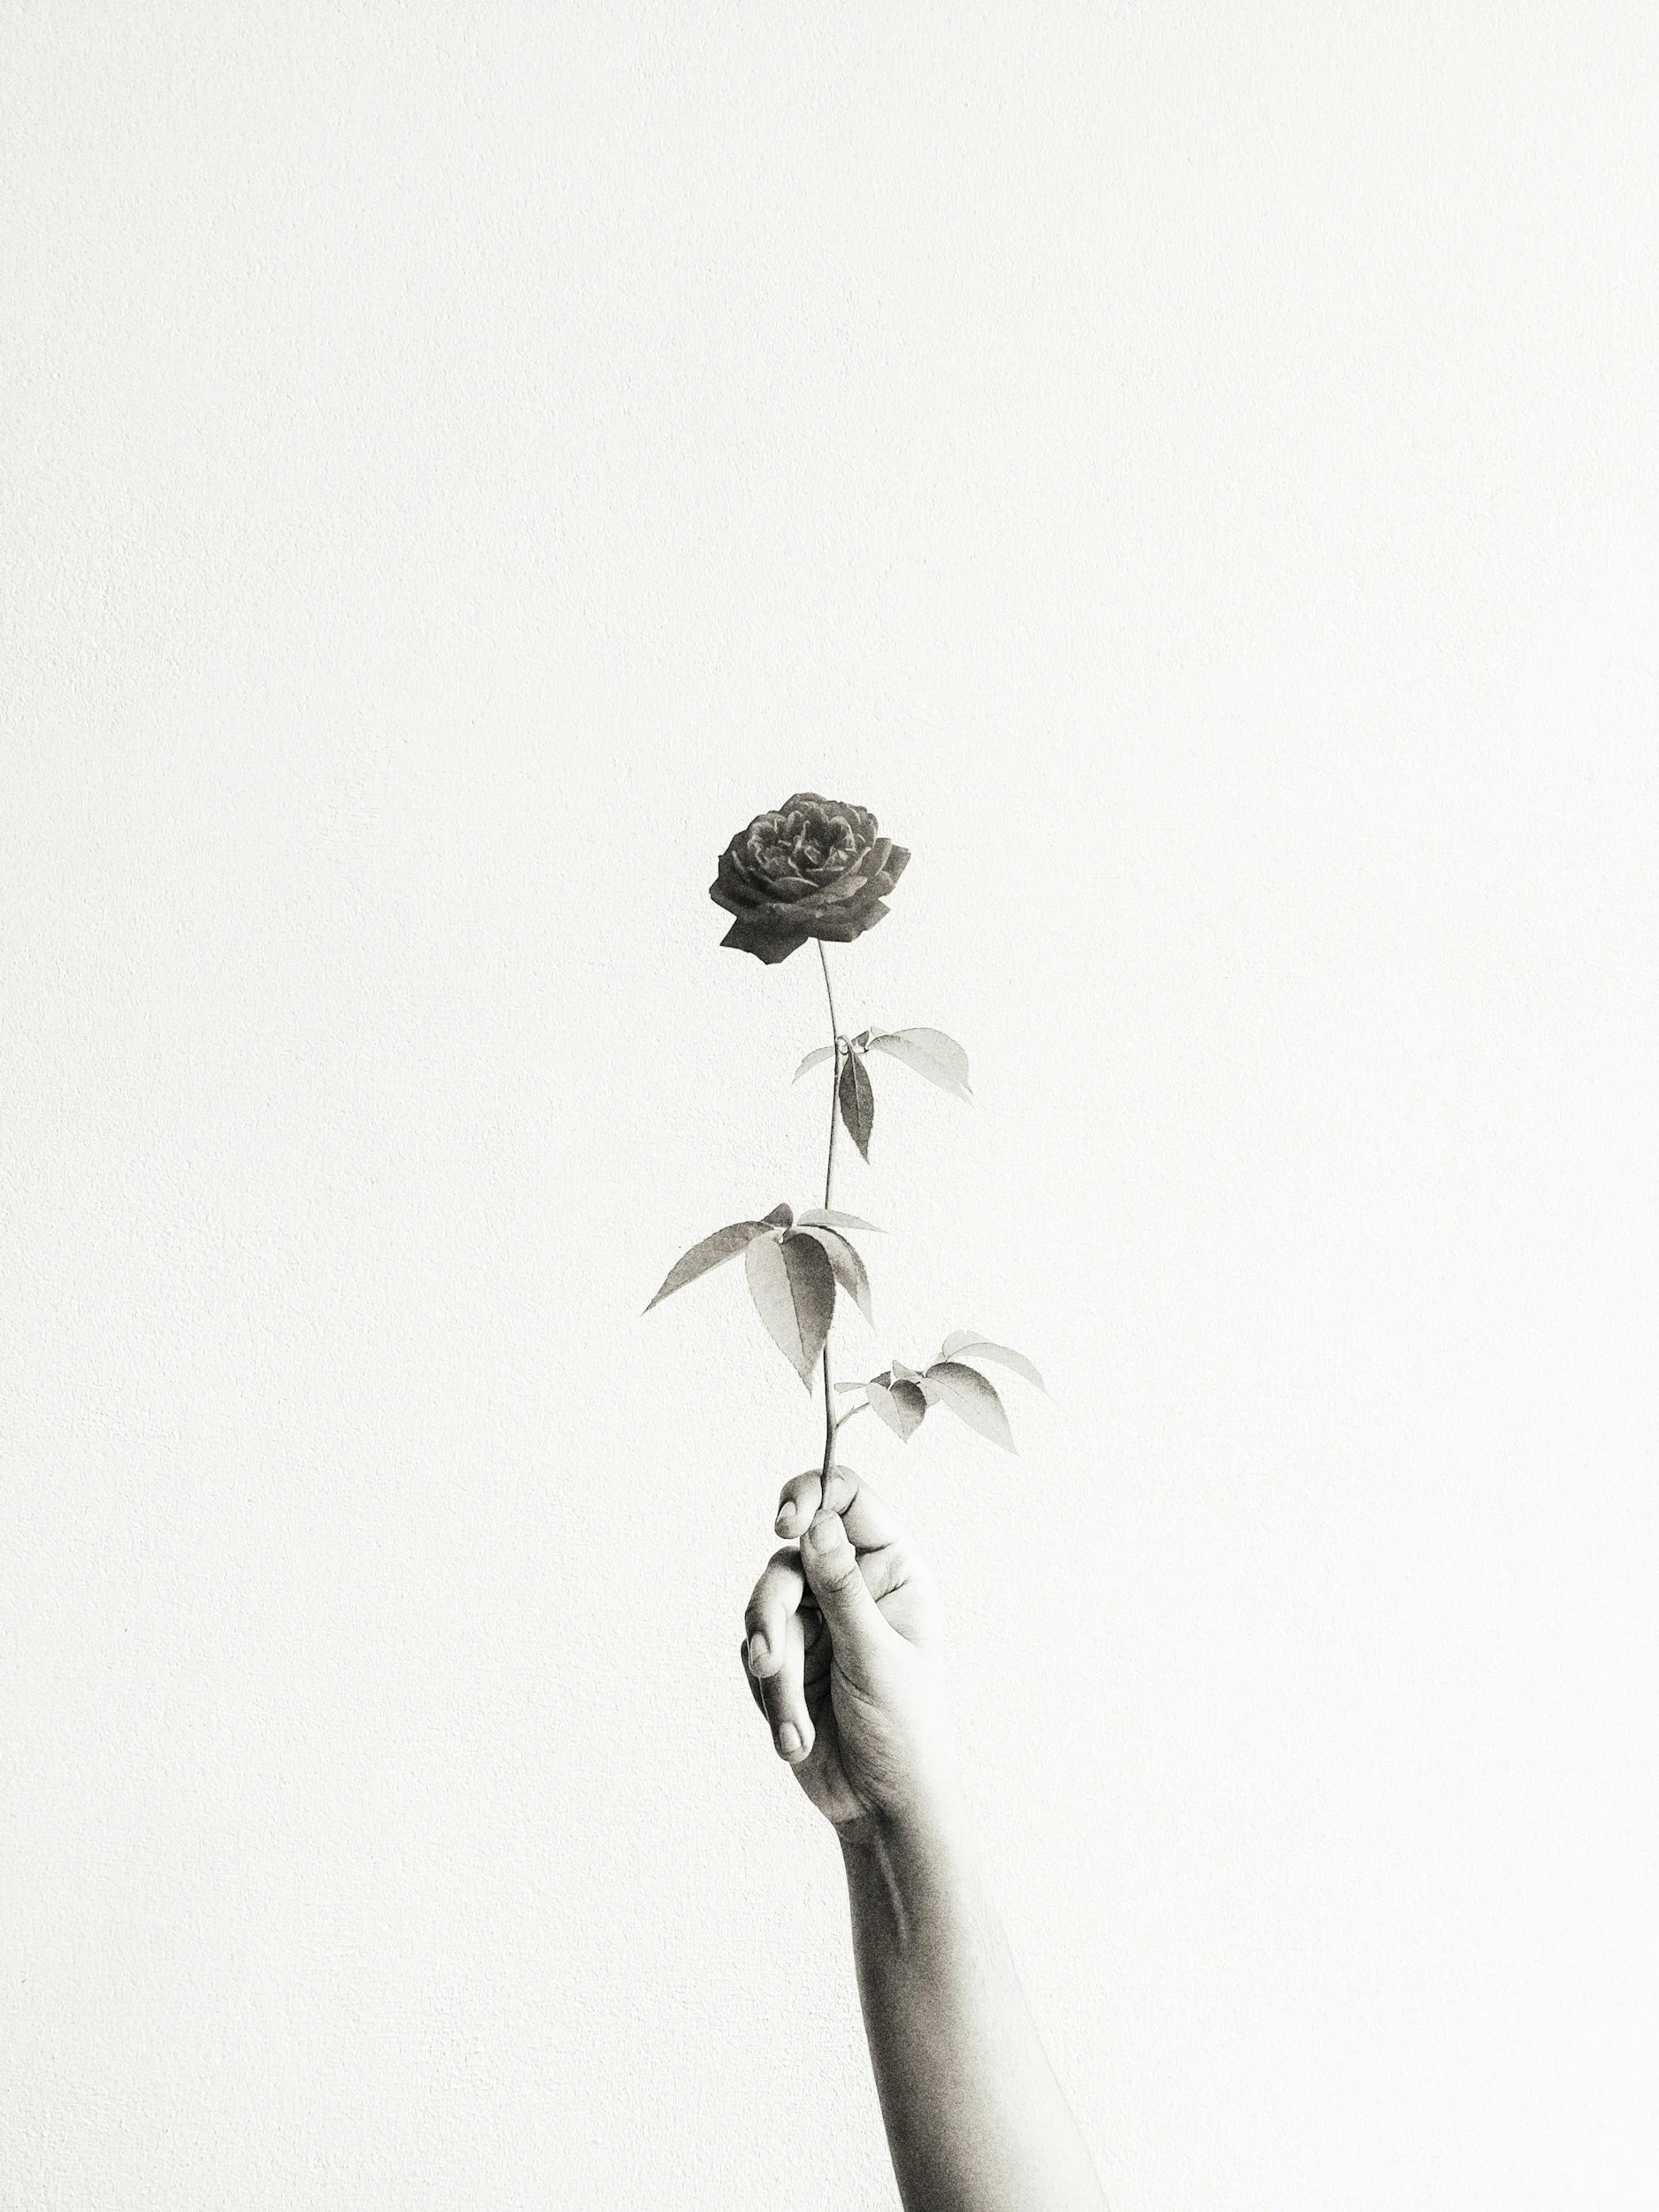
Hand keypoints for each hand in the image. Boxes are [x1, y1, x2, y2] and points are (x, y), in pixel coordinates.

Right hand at [741, 1466, 956, 1831]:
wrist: (882, 1807)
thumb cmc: (905, 1731)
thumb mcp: (878, 1658)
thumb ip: (843, 1591)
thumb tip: (818, 1525)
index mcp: (890, 1571)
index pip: (847, 1501)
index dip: (811, 1494)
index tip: (783, 1522)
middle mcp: (849, 1586)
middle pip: (788, 1560)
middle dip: (774, 1616)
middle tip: (770, 1660)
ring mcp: (815, 1622)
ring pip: (763, 1608)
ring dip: (774, 1672)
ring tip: (795, 1726)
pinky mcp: (785, 1658)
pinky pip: (754, 1654)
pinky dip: (770, 1697)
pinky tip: (797, 1737)